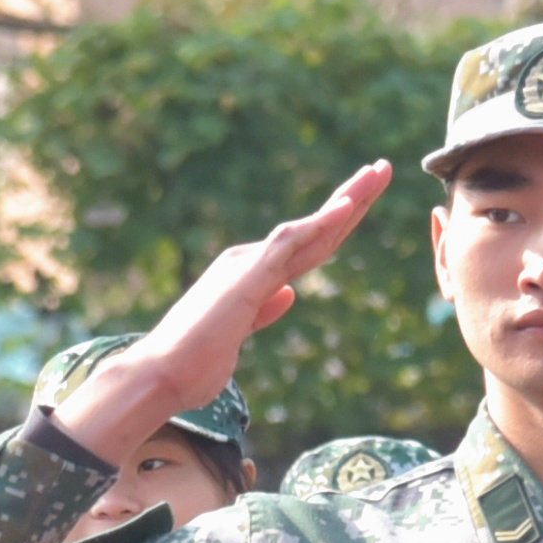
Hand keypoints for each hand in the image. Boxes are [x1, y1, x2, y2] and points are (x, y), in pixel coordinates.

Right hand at [51, 168, 392, 464]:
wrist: (160, 373)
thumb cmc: (193, 363)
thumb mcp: (239, 335)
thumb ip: (264, 311)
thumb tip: (290, 294)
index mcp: (253, 276)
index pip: (308, 247)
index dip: (338, 225)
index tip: (364, 205)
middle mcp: (251, 262)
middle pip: (315, 229)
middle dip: (351, 199)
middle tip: (382, 169)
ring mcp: (249, 266)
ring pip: (309, 227)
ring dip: (346, 199)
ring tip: (377, 173)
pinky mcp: (248, 277)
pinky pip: (290, 243)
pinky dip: (320, 223)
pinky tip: (346, 206)